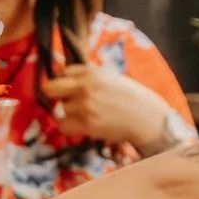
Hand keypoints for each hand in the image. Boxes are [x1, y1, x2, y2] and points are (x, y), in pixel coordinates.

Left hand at [40, 64, 170, 153]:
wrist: (147, 117)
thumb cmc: (132, 97)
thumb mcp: (111, 77)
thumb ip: (88, 75)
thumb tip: (62, 72)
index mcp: (91, 71)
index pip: (63, 71)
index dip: (66, 81)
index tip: (71, 87)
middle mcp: (85, 86)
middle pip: (50, 88)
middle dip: (54, 94)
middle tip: (64, 101)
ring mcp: (85, 105)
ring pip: (59, 109)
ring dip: (67, 113)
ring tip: (83, 115)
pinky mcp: (87, 124)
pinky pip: (63, 125)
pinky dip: (68, 126)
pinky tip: (79, 125)